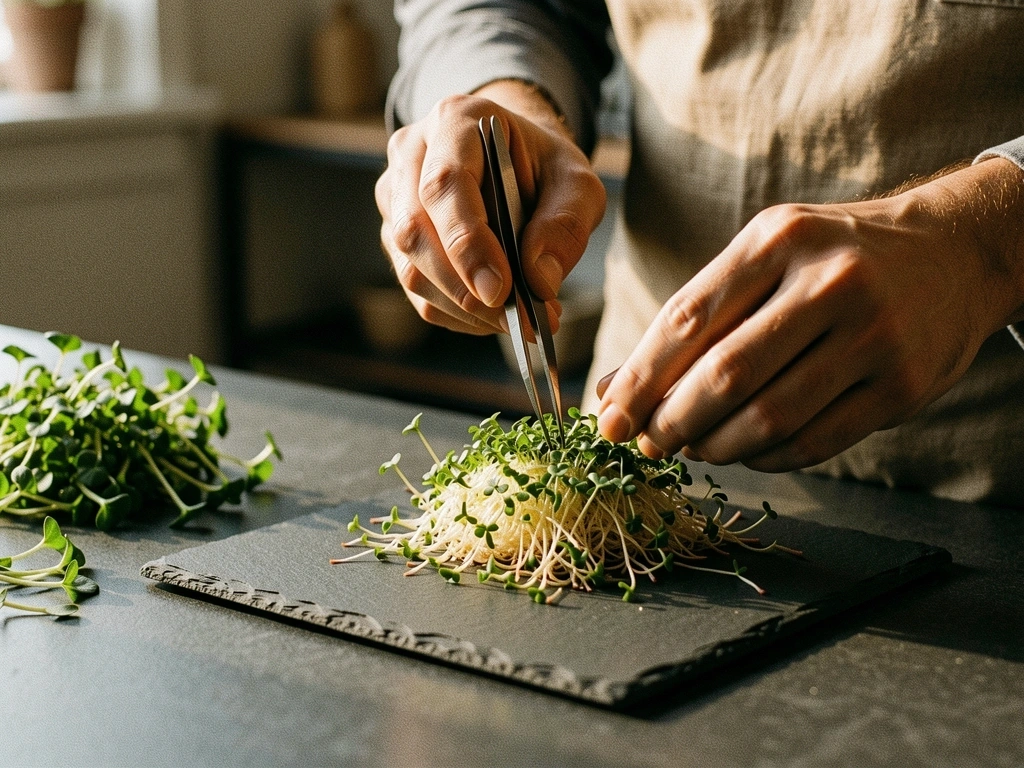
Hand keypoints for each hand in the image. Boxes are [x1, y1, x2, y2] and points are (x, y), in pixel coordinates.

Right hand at [375, 84, 606, 334]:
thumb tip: (538, 280)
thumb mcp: (577, 183)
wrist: (516, 161)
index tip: (500, 290)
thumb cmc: (545, 168)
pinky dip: (458, 314)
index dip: (467, 242)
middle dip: (466, 288)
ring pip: (410, 269)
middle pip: (415, 232)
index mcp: (454, 121)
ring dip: (465, 308)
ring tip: (521, 321)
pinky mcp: (396, 240)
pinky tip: (496, 315)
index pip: (444, 184)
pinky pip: (417, 291)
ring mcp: (395, 199)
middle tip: (522, 320)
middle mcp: (411, 155)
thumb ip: (565, 224)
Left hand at [596, 158, 1023, 470]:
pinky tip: (746, 451)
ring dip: (715, 447)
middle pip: (724, 376)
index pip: (687, 320)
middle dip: (670, 422)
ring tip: (693, 448)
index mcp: (779, 239)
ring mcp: (873, 336)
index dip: (638, 379)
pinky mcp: (903, 386)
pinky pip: (814, 442)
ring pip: (768, 418)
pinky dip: (766, 457)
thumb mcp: (764, 257)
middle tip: (646, 444)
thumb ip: (693, 318)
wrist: (955, 252)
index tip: (608, 418)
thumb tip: (613, 390)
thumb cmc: (832, 257)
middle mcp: (829, 282)